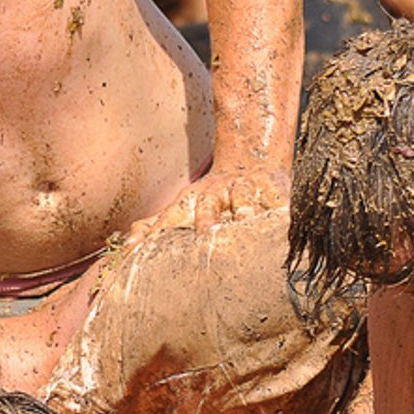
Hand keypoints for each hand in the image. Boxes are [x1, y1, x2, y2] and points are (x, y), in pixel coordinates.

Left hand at [128, 165, 286, 243]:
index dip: (160, 231)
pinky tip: (285, 217)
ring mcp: (245, 188)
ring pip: (243, 198)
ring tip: (246, 219)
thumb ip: (154, 227)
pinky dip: (281, 207)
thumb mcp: (181, 208)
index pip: (172, 218)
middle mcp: (217, 193)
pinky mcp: (273, 187)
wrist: (249, 164)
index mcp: (192, 202)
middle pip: (208, 206)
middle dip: (207, 217)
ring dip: (243, 208)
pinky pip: (278, 199)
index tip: (148, 249)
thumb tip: (129, 247)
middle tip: (206, 232)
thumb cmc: (211, 197)